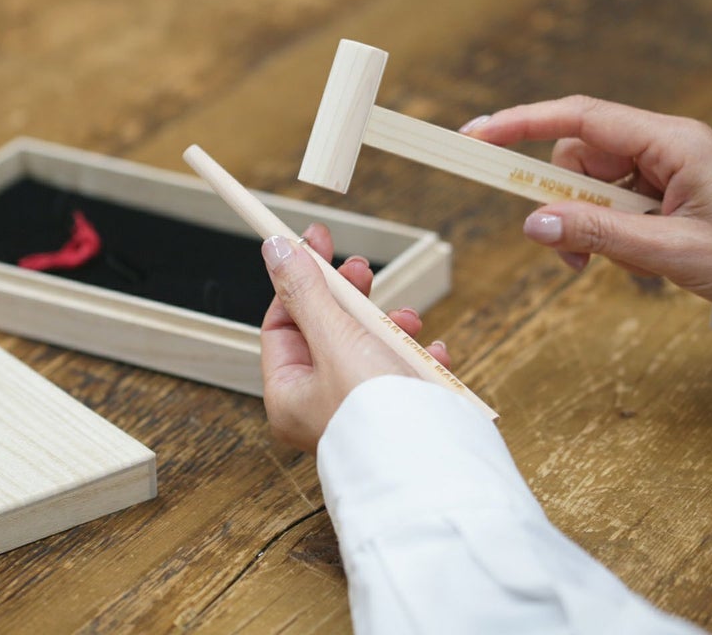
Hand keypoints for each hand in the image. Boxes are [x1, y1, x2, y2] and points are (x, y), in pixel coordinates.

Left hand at [260, 223, 449, 451]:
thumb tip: (275, 251)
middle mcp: (320, 403)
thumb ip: (307, 293)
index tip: (314, 242)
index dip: (298, 279)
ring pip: (368, 346)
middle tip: (361, 267)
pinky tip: (429, 352)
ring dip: (389, 325)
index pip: (282, 322)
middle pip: (326, 329)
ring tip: (408, 319)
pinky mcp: (397, 412)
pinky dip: (415, 356)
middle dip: (348, 297)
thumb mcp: (336, 339)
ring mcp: (360, 407)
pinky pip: (402, 372)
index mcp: (289, 393)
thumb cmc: (377, 413)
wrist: (436, 468)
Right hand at [461, 95, 711, 309]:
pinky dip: (601, 230)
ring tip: (608, 263)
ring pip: (586, 182)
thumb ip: (600, 234)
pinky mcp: (656, 187)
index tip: (477, 135)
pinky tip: (630, 257)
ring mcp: (658, 165)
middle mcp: (660, 144)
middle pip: (577, 155)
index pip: (580, 118)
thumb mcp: (672, 251)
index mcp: (671, 141)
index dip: (523, 122)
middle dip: (561, 201)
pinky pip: (605, 199)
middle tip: (569, 256)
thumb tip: (532, 223)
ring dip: (583, 223)